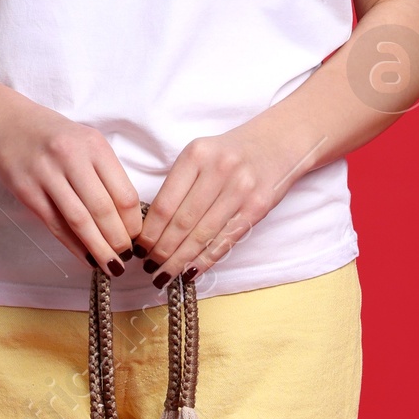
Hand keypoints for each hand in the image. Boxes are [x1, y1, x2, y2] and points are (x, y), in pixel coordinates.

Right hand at [0, 99, 140, 270]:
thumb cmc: (54, 137)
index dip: (133, 223)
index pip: (124, 193)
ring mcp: (47, 175)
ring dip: (98, 248)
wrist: (7, 126)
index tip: (136, 238)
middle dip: (118, 240)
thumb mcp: (87, 143)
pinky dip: (73, 245)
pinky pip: (55, 224)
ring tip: (110, 265)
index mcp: (94, 146)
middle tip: (126, 257)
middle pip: (103, 210)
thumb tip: (126, 219)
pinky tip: (86, 257)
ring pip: (79, 221)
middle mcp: (71, 158)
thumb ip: (106, 174)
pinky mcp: (28, 191)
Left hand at [138, 121, 300, 281]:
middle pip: (182, 222)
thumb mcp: (201, 155)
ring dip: (180, 260)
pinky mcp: (258, 206)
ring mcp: (241, 188)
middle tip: (149, 268)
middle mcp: (219, 170)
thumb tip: (152, 228)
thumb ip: (179, 184)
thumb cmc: (231, 154)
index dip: (150, 232)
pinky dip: (206, 259)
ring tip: (165, 275)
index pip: (165, 203)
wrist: (278, 142)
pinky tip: (191, 271)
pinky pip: (226, 240)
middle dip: (162, 251)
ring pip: (203, 235)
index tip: (139, 249)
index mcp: (196, 155)